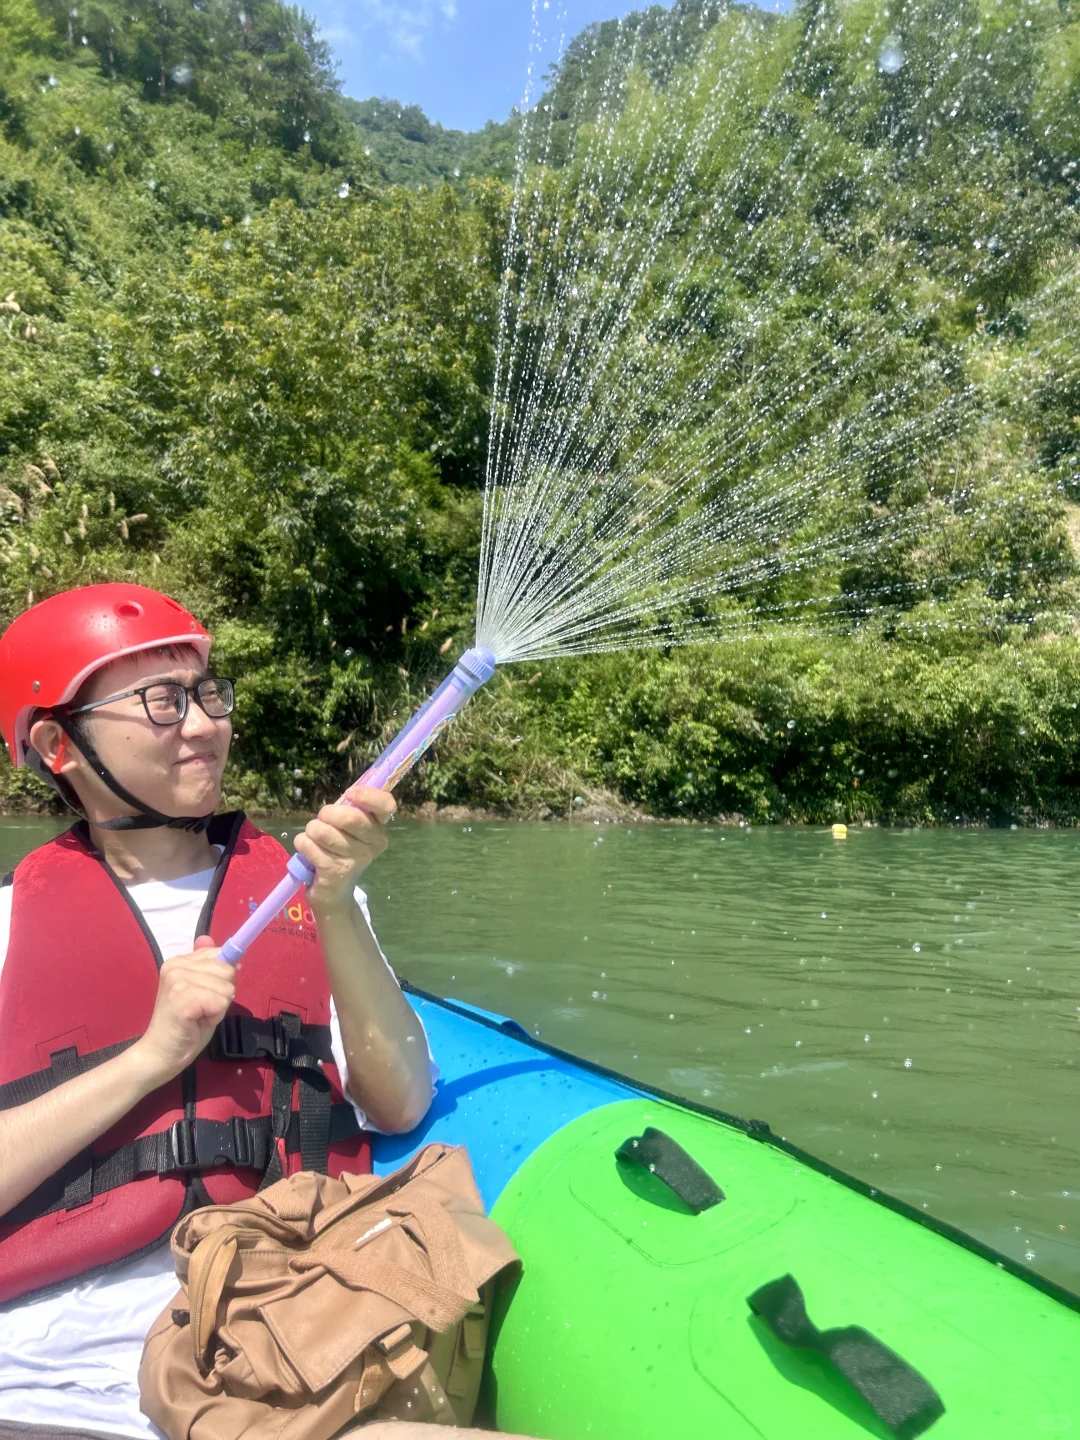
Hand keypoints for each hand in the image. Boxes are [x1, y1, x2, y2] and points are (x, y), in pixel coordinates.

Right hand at [129, 936, 234, 1087]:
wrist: (159, 1054)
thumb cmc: (185, 1025)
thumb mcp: (203, 992)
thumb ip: (211, 970)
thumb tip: (223, 948)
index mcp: (180, 961)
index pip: (221, 954)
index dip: (222, 979)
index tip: (205, 995)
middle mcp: (176, 965)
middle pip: (227, 970)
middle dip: (221, 994)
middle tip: (199, 1009)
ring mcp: (177, 980)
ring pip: (226, 987)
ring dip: (218, 1007)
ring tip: (197, 1016)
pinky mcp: (182, 997)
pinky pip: (220, 1002)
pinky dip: (215, 1016)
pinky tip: (196, 1022)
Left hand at [293, 783, 395, 909]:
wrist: (335, 893)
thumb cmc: (340, 852)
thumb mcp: (349, 830)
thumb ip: (350, 811)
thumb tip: (346, 795)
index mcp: (379, 829)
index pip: (386, 805)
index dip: (368, 795)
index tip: (349, 793)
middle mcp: (373, 844)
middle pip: (349, 817)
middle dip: (326, 814)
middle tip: (322, 820)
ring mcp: (355, 859)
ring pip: (322, 831)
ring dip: (311, 831)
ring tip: (315, 839)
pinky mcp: (334, 871)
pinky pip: (308, 845)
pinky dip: (302, 844)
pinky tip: (309, 853)